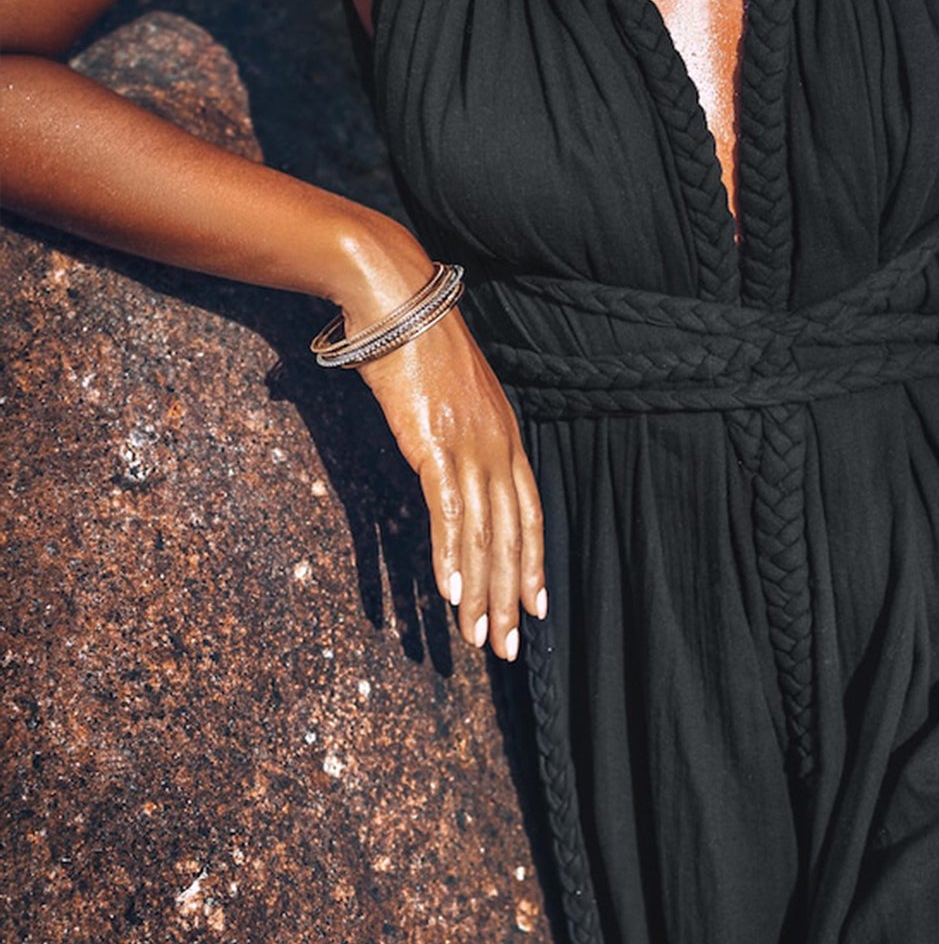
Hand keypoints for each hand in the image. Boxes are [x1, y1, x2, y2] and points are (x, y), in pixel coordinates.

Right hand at [354, 307, 545, 659]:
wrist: (396, 297)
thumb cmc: (417, 340)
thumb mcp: (452, 392)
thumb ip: (457, 431)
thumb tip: (446, 460)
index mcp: (506, 434)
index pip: (531, 513)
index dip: (534, 563)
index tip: (538, 606)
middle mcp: (497, 445)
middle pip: (514, 535)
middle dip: (512, 596)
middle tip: (509, 646)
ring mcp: (469, 446)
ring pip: (486, 535)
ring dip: (482, 592)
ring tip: (480, 637)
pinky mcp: (434, 445)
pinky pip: (449, 513)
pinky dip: (452, 557)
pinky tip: (452, 593)